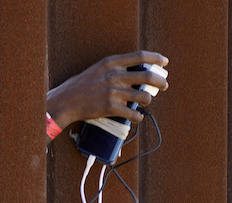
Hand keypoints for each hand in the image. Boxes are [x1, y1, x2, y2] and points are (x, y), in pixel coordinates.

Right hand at [46, 51, 168, 129]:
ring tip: (145, 102)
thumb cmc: (82, 85)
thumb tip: (136, 73)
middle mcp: (114, 75)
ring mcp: (114, 92)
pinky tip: (137, 117)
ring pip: (143, 96)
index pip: (140, 56)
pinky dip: (138, 117)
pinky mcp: (112, 108)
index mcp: (112, 62)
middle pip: (147, 76)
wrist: (67, 101)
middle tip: (164, 86)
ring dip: (148, 100)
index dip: (156, 58)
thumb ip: (116, 69)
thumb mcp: (99, 69)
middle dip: (160, 82)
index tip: (164, 62)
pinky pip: (133, 113)